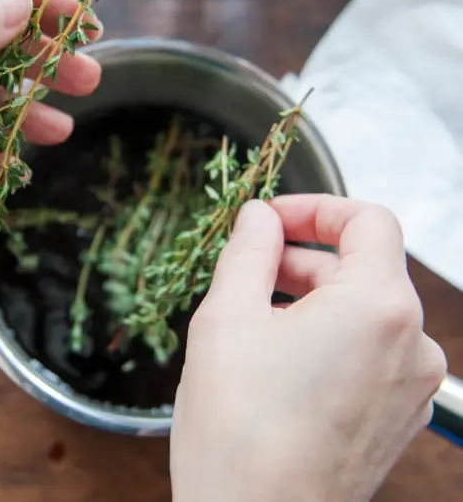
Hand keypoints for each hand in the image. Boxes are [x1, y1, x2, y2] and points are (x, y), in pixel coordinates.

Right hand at [171, 195, 446, 501]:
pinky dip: (328, 340)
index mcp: (379, 307)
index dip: (315, 208)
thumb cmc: (240, 431)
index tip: (271, 219)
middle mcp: (412, 345)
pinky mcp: (397, 418)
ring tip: (253, 322)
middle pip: (364, 269)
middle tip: (245, 270)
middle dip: (302, 259)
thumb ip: (247, 251)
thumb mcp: (226, 317)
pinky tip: (276, 362)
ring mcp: (411, 387)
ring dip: (312, 301)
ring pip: (364, 313)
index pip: (369, 221)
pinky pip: (369, 354)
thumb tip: (258, 217)